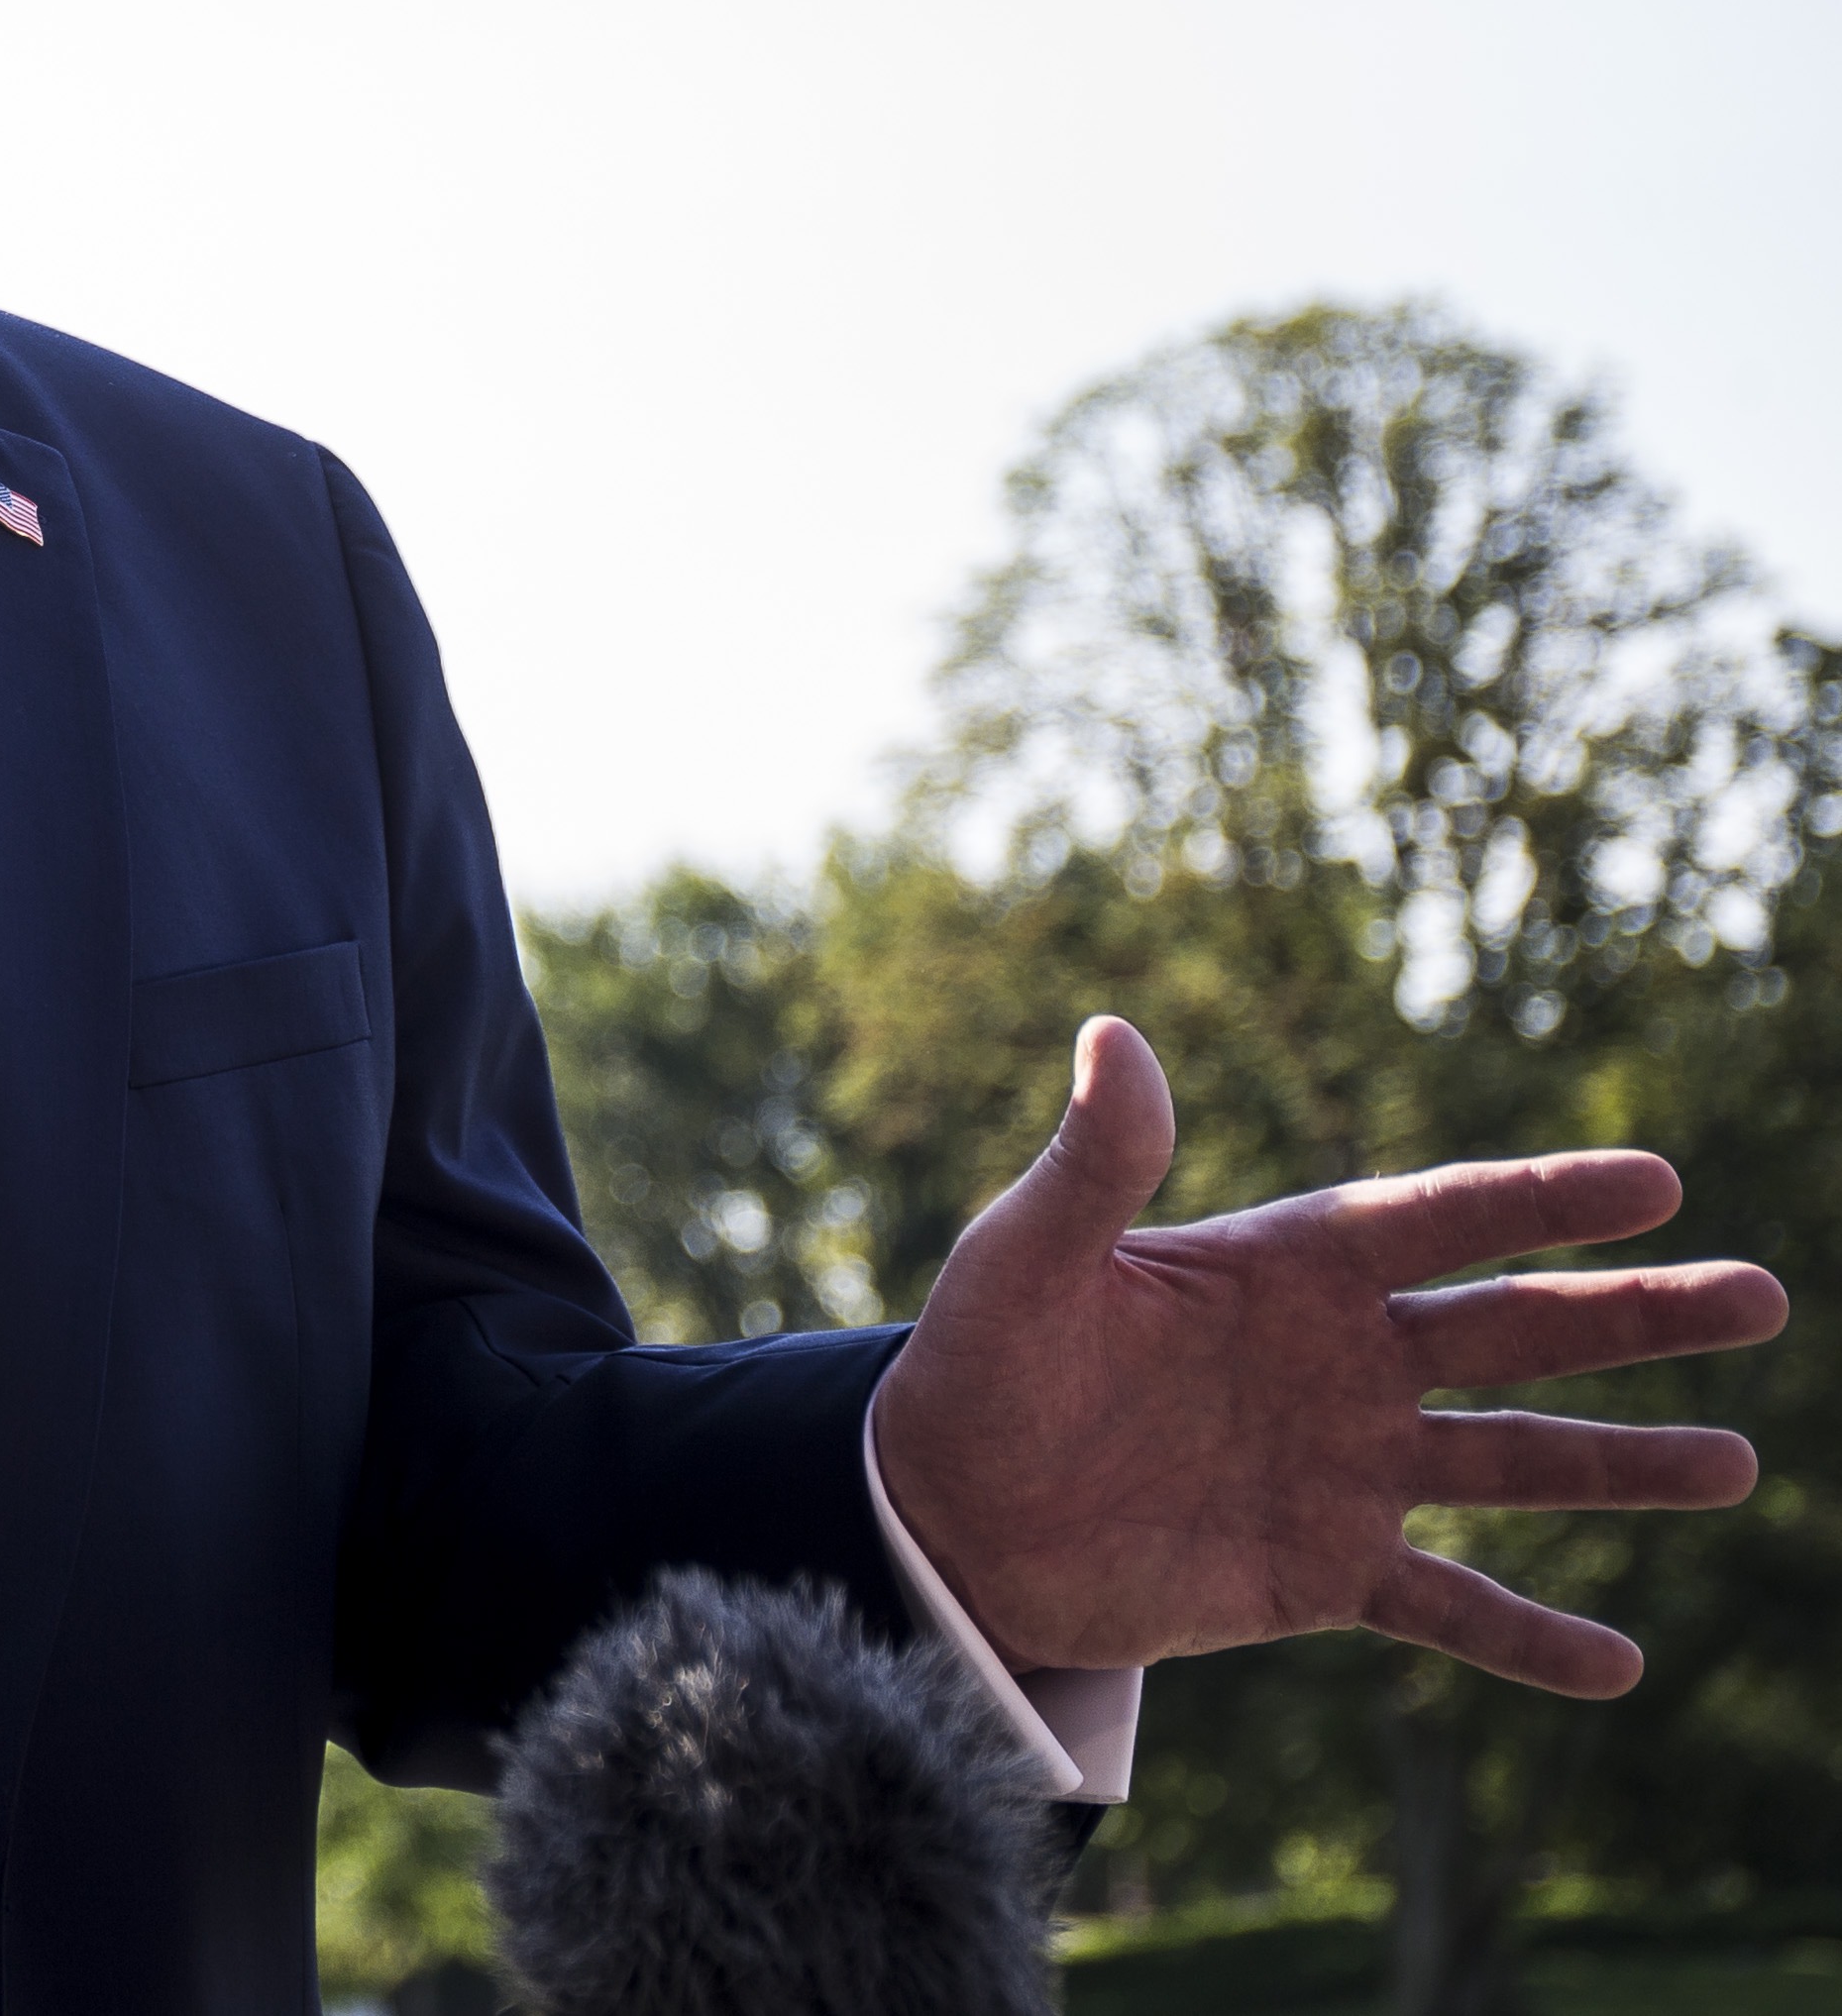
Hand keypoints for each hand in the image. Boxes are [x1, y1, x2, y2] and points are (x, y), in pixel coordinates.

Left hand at [872, 1015, 1786, 1697]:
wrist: (943, 1514)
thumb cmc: (978, 1366)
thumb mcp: (1024, 1260)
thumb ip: (1091, 1164)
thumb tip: (1113, 1033)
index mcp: (1282, 1271)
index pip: (1437, 1220)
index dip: (1541, 1199)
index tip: (1656, 1182)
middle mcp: (1338, 1362)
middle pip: (1512, 1329)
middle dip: (1634, 1314)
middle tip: (1761, 1296)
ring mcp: (1343, 1470)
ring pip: (1511, 1463)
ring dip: (1622, 1465)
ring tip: (1736, 1463)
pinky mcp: (1321, 1574)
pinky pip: (1448, 1608)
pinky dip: (1530, 1639)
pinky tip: (1620, 1670)